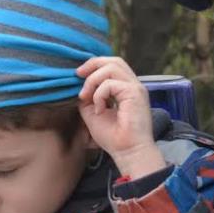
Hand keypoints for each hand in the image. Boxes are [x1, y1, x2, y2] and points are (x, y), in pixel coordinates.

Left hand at [76, 57, 163, 178]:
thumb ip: (88, 97)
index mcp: (126, 89)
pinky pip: (110, 83)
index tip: (78, 76)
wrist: (128, 152)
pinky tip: (99, 109)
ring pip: (111, 67)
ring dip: (93, 81)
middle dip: (93, 64)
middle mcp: (133, 85)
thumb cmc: (114, 137)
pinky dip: (99, 95)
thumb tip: (79, 87)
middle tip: (78, 75)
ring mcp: (136, 88)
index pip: (112, 66)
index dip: (94, 66)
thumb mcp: (93, 113)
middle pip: (114, 60)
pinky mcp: (135, 93)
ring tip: (86, 97)